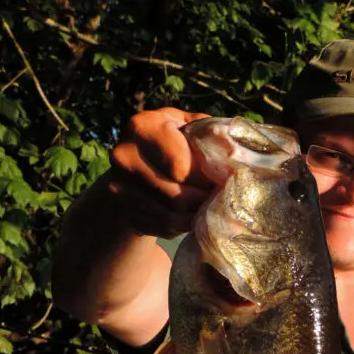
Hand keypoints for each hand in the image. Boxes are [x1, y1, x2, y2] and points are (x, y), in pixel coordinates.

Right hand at [109, 108, 212, 237]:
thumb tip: (233, 150)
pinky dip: (184, 224)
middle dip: (203, 197)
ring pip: (172, 214)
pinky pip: (165, 227)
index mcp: (142, 127)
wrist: (134, 170)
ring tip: (209, 205)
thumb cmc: (169, 144)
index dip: (206, 176)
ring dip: (197, 213)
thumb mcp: (185, 127)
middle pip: (177, 193)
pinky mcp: (127, 213)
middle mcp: (125, 157)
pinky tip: (194, 215)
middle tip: (219, 197)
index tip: (222, 178)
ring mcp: (120, 189)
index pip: (181, 165)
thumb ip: (207, 132)